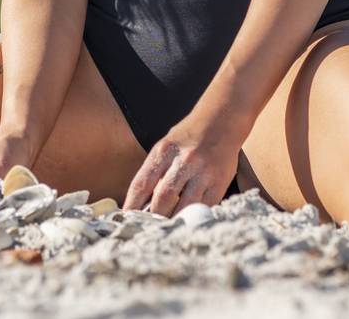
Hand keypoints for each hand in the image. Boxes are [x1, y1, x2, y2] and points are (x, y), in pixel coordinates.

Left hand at [122, 113, 241, 216]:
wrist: (221, 121)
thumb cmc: (189, 136)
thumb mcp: (166, 146)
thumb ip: (154, 171)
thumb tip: (140, 203)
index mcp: (165, 150)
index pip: (143, 183)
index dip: (133, 205)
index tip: (127, 218)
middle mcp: (184, 160)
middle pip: (163, 198)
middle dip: (153, 216)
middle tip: (147, 227)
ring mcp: (204, 172)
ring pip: (184, 206)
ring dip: (173, 220)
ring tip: (166, 228)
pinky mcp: (219, 182)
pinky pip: (203, 207)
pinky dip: (193, 216)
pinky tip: (187, 219)